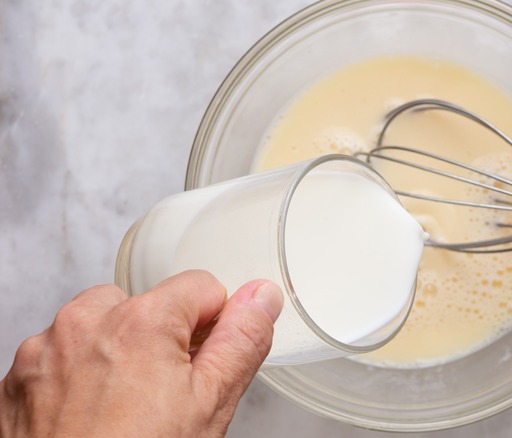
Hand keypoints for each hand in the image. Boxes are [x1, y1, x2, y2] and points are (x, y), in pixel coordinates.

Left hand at [0, 270, 282, 436]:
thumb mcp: (211, 403)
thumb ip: (242, 340)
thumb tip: (261, 297)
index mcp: (141, 320)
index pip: (201, 287)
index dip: (213, 326)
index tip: (203, 363)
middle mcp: (85, 323)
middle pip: (146, 304)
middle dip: (162, 338)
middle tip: (166, 394)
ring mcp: (45, 351)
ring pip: (100, 326)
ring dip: (117, 352)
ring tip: (127, 407)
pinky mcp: (19, 378)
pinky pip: (62, 355)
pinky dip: (79, 375)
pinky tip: (94, 415)